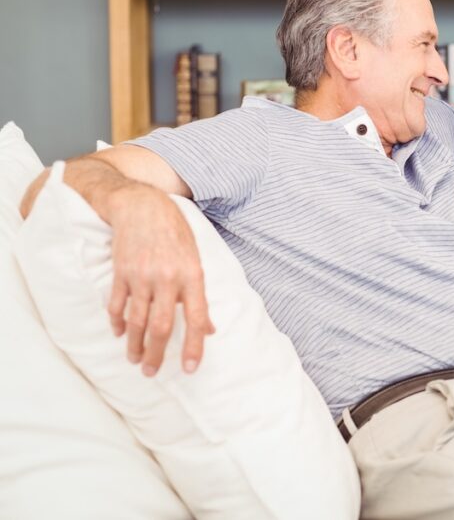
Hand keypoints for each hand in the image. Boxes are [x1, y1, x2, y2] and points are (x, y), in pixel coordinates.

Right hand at [107, 185, 214, 376]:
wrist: (142, 206)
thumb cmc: (175, 233)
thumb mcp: (196, 259)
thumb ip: (199, 295)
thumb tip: (209, 328)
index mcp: (192, 276)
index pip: (196, 318)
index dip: (193, 345)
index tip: (189, 368)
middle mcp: (168, 279)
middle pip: (161, 326)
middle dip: (156, 354)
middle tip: (152, 373)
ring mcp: (142, 276)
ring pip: (137, 320)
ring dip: (135, 344)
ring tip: (135, 360)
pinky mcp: (121, 272)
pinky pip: (118, 304)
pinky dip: (118, 321)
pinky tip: (120, 333)